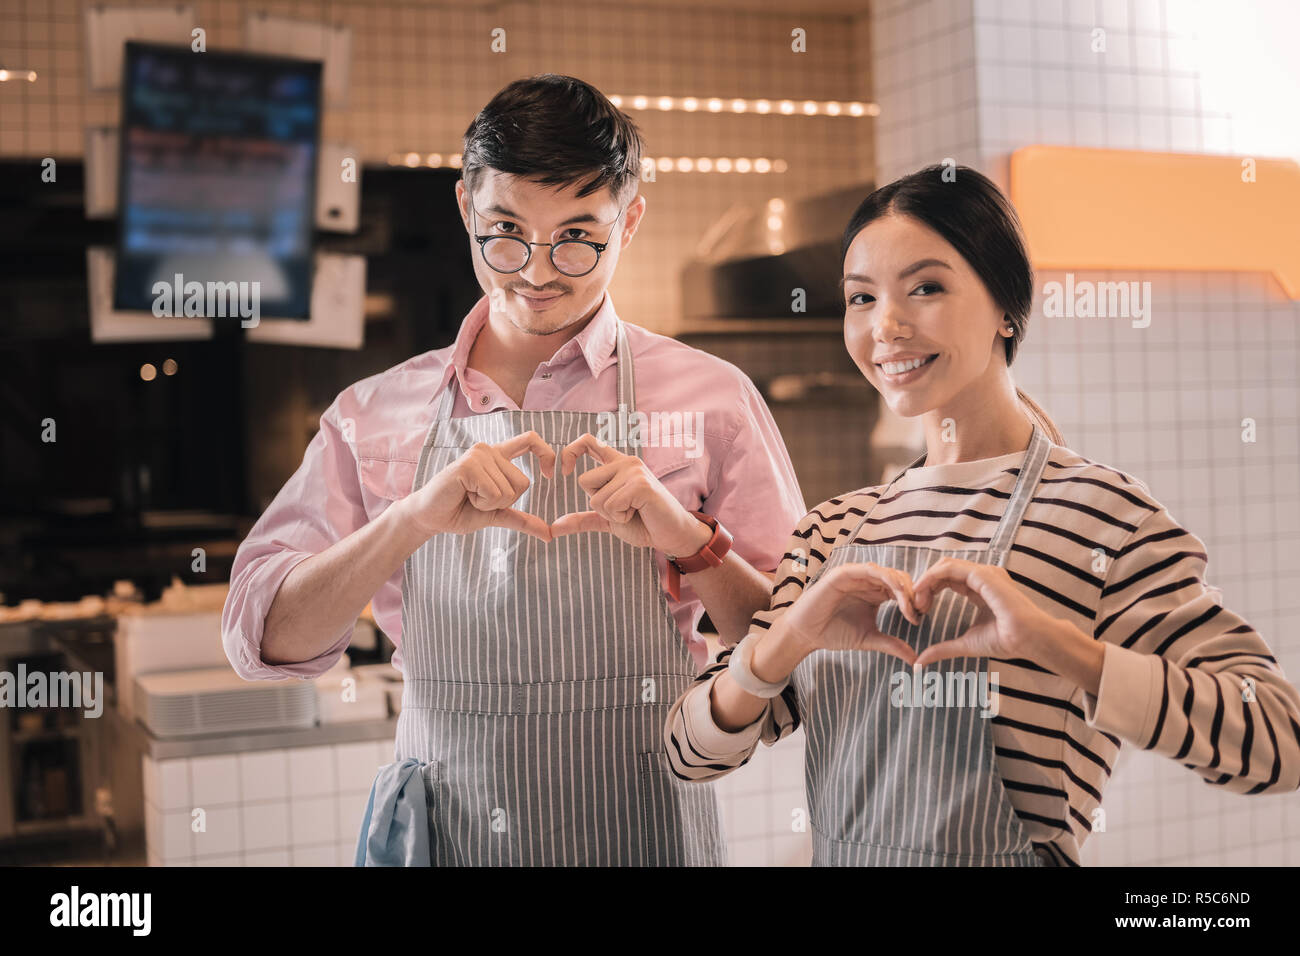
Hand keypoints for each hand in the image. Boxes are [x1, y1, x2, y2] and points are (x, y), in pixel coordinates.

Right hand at [401, 431, 556, 540]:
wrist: (431, 517)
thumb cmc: (460, 512)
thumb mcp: (498, 515)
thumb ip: (523, 520)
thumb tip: (550, 534)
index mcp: (498, 456)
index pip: (531, 440)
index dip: (547, 454)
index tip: (550, 474)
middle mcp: (489, 450)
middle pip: (523, 482)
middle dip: (504, 502)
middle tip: (477, 498)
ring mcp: (478, 455)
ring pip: (509, 490)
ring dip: (490, 503)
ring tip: (469, 496)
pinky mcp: (468, 465)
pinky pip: (494, 493)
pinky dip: (482, 503)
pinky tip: (464, 495)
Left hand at [549, 433, 708, 552]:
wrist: (671, 535)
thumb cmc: (643, 524)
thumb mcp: (608, 520)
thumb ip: (582, 519)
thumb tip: (553, 528)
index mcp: (618, 464)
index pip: (588, 442)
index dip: (570, 451)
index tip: (562, 471)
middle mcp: (626, 462)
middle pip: (584, 481)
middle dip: (598, 504)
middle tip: (624, 508)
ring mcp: (634, 471)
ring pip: (596, 498)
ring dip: (611, 514)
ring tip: (634, 511)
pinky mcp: (640, 485)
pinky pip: (610, 505)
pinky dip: (620, 517)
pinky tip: (638, 513)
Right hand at [780, 562, 922, 666]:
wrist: (807, 634)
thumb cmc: (835, 633)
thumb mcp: (870, 639)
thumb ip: (892, 645)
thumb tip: (916, 660)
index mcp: (876, 593)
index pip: (903, 590)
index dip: (914, 602)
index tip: (918, 620)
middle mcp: (868, 582)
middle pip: (900, 579)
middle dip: (912, 594)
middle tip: (917, 613)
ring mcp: (857, 576)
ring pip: (888, 573)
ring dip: (902, 587)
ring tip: (908, 606)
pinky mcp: (844, 573)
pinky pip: (869, 570)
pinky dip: (885, 578)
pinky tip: (894, 593)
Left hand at [910, 557, 1057, 668]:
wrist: (1029, 640)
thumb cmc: (1007, 641)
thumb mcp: (966, 644)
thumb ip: (943, 649)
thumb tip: (919, 663)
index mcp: (980, 588)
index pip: (947, 579)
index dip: (929, 590)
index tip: (919, 610)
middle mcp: (982, 576)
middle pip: (943, 570)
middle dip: (925, 584)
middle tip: (916, 606)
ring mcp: (984, 573)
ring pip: (945, 565)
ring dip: (926, 581)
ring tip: (919, 602)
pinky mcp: (983, 575)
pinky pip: (950, 568)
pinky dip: (932, 577)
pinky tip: (922, 592)